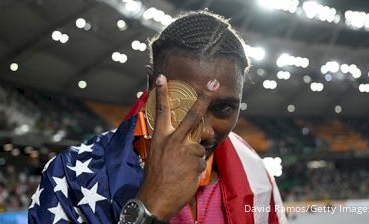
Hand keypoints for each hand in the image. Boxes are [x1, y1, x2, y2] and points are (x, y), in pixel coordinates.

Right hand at [136, 74, 219, 220]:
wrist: (155, 199)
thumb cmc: (155, 176)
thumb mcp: (156, 154)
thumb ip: (170, 142)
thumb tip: (185, 135)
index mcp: (160, 137)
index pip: (161, 111)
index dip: (161, 93)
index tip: (162, 77)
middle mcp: (173, 140)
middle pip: (192, 115)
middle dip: (204, 98)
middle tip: (214, 82)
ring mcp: (185, 151)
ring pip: (199, 147)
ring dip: (194, 158)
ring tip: (181, 169)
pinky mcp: (195, 163)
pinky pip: (201, 161)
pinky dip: (195, 169)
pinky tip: (185, 176)